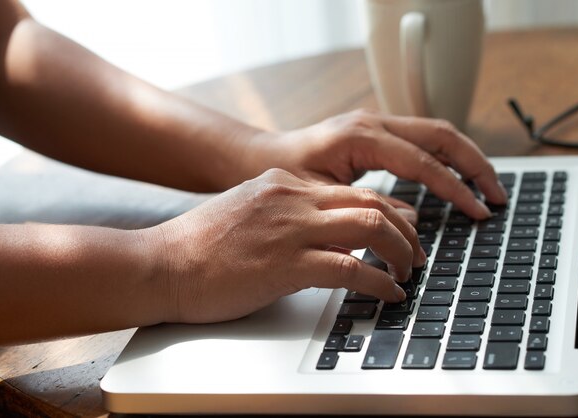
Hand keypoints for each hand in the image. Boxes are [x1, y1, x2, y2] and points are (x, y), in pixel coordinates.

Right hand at [144, 168, 425, 323]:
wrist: (160, 265)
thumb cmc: (199, 248)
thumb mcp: (247, 214)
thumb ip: (285, 215)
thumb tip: (322, 232)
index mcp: (283, 184)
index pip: (354, 191)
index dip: (390, 212)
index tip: (403, 231)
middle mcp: (292, 199)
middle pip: (373, 204)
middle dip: (406, 231)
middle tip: (416, 255)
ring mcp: (291, 229)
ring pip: (372, 228)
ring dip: (401, 253)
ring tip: (408, 274)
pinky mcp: (286, 264)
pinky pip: (351, 269)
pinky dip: (379, 283)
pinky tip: (388, 295)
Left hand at [247, 109, 507, 218]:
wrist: (258, 158)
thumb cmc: (282, 176)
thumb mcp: (321, 198)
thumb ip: (367, 208)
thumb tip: (411, 220)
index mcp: (360, 136)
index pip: (422, 161)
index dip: (454, 187)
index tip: (478, 210)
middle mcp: (372, 123)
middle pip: (441, 135)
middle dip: (474, 164)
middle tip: (497, 195)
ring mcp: (376, 124)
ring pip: (436, 133)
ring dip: (465, 158)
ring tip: (488, 186)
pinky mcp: (375, 133)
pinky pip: (422, 140)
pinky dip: (445, 157)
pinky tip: (457, 178)